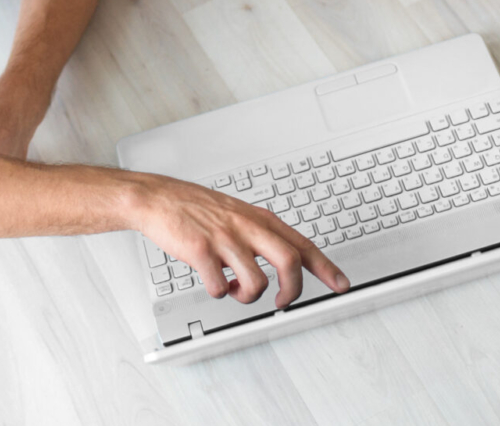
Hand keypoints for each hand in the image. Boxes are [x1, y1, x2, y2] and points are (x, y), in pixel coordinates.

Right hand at [132, 175, 350, 307]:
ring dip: (247, 296)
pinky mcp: (201, 250)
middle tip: (282, 302)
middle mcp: (246, 227)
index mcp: (259, 219)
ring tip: (234, 290)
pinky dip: (218, 292)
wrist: (159, 198)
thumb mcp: (238, 214)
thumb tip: (283, 262)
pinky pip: (219, 286)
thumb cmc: (197, 208)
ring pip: (256, 282)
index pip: (303, 245)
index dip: (326, 268)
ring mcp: (224, 238)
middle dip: (291, 291)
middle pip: (289, 262)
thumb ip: (260, 235)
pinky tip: (214, 282)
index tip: (341, 284)